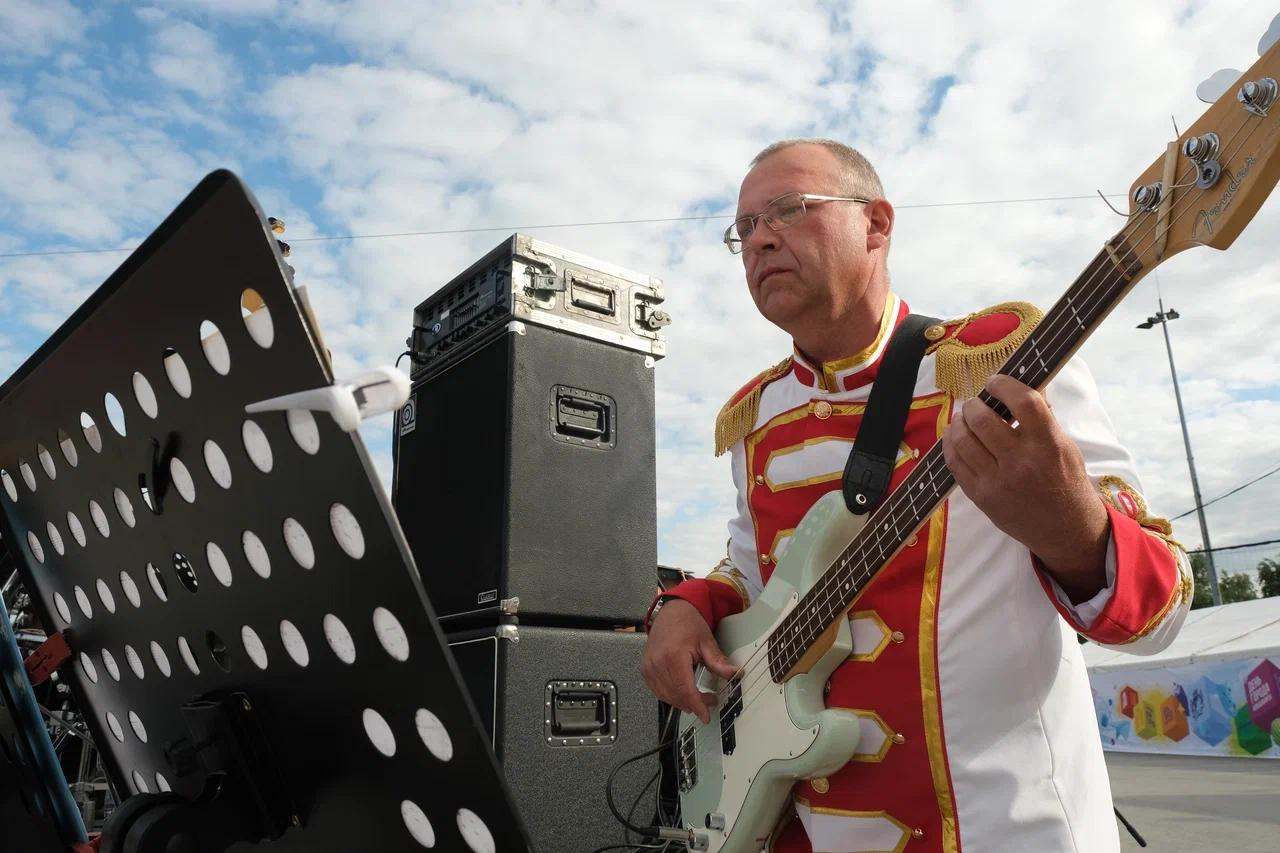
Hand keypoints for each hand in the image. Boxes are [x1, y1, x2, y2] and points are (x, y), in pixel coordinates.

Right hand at [640, 599, 738, 722]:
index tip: (705, 716)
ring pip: (666, 696)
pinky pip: (657, 690)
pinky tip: (682, 691)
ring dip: (682, 701)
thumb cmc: (688, 624)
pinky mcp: (645, 669)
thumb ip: (718, 661)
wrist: (670, 612)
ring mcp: (648, 667)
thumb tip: (735, 674)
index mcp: (673, 656)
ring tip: (698, 697)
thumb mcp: (706, 641)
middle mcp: (657, 663)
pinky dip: (670, 695)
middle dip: (694, 703)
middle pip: (675, 695)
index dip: (696, 705)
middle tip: (710, 700)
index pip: (684, 689)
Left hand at [941, 374, 1108, 601]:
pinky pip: (954, 463)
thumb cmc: (1065, 481)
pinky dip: (951, 444)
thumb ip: (1043, 417)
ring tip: (964, 419)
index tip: (996, 382)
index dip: (1004, 385)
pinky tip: (956, 438)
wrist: (1064, 529)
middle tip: (977, 402)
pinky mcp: (980, 496)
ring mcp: (997, 481)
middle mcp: (1022, 462)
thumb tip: (1026, 381)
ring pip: (962, 440)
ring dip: (959, 422)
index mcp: (1048, 445)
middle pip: (982, 419)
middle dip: (974, 404)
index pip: (1024, 402)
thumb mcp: (1064, 446)